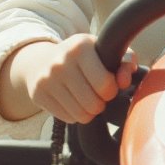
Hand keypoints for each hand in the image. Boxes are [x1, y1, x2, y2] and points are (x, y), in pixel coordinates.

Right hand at [0, 35, 137, 123]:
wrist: (41, 61)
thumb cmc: (82, 58)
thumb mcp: (104, 51)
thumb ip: (126, 61)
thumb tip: (124, 81)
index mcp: (81, 47)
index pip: (105, 84)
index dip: (112, 89)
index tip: (108, 84)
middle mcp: (61, 62)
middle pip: (94, 104)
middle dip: (101, 103)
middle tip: (97, 94)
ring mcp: (47, 79)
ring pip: (81, 115)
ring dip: (89, 112)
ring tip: (86, 99)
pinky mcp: (38, 95)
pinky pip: (68, 118)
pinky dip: (74, 115)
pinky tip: (72, 101)